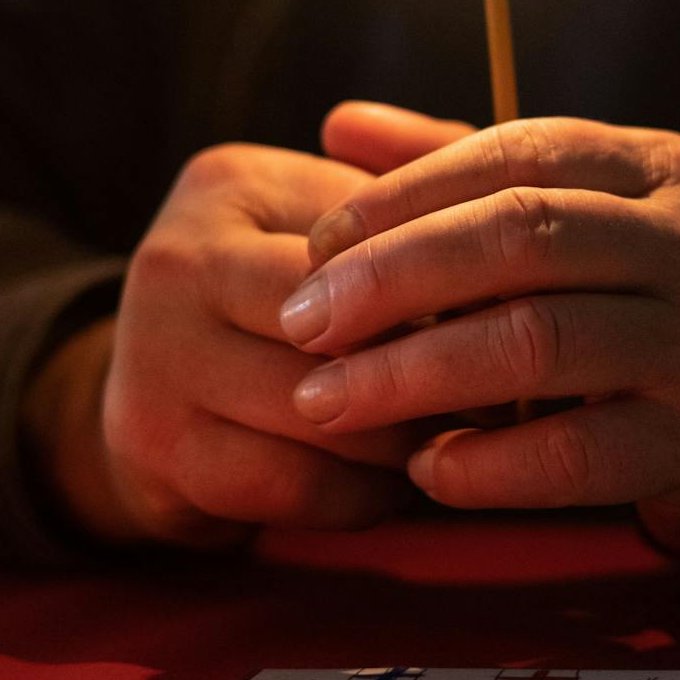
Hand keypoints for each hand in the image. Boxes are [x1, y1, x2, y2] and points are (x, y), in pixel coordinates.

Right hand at [24, 108, 468, 544]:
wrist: (153, 404)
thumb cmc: (280, 306)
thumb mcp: (334, 228)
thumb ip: (424, 193)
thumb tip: (525, 192)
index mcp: (232, 183)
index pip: (372, 239)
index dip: (452, 288)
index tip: (512, 323)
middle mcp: (178, 258)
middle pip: (347, 325)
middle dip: (433, 367)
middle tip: (502, 394)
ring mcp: (155, 354)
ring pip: (329, 411)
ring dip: (408, 441)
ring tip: (454, 441)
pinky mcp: (155, 446)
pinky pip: (298, 482)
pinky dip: (363, 496)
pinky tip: (389, 486)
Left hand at [280, 111, 679, 559]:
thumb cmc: (643, 303)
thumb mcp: (576, 220)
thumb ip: (463, 172)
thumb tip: (340, 123)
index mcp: (657, 165)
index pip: (517, 152)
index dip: (405, 195)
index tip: (315, 246)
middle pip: (526, 234)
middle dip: (395, 277)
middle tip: (302, 325)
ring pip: (543, 340)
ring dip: (416, 373)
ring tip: (328, 403)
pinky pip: (579, 453)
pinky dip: (489, 465)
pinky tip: (424, 470)